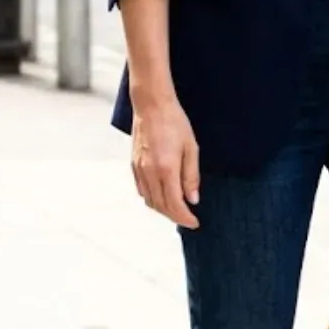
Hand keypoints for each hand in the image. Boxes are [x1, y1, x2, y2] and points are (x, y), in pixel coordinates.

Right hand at [131, 95, 200, 228]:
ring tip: (177, 209)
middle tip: (188, 219)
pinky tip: (162, 196)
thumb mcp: (191, 148)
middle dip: (175, 216)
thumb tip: (193, 199)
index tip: (194, 222)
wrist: (151, 105)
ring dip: (163, 209)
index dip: (185, 218)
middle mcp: (150, 172)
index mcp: (166, 169)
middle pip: (161, 206)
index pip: (175, 204)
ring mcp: (139, 169)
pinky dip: (152, 198)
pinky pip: (141, 190)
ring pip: (149, 200)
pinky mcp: (133, 165)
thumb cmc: (174, 122)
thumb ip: (191, 176)